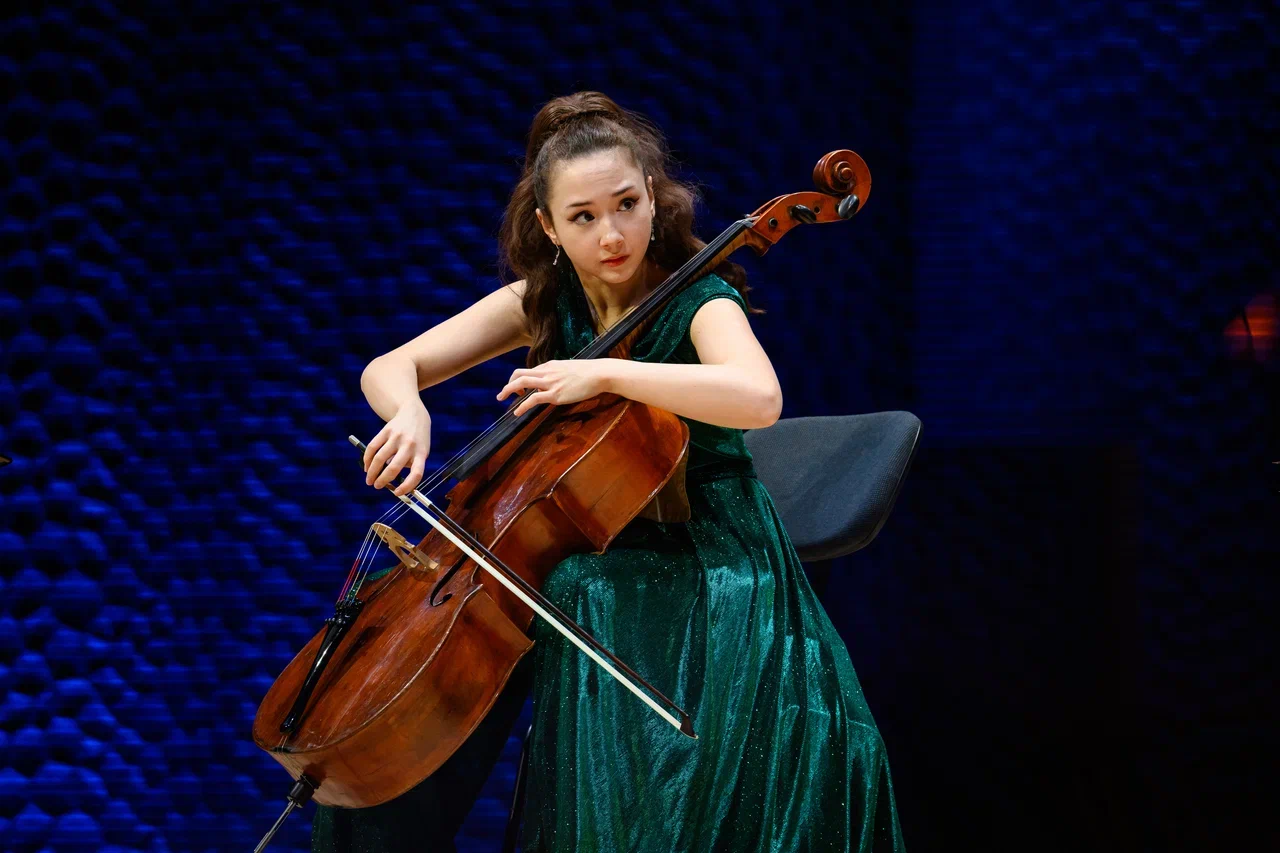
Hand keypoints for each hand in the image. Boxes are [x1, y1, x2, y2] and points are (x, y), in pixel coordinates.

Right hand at [363, 401, 430, 495]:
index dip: (407, 486)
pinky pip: (373, 447)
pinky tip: (367, 466)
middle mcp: (409, 445)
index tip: (397, 493)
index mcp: (421, 453)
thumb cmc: (418, 440)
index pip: (416, 474)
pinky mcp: (386, 431)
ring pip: (379, 458)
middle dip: (382, 480)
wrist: (414, 414)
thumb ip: (410, 465)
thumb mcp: (421, 452)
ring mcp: (397, 437)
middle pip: (393, 467)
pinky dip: (367, 459)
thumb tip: (390, 481)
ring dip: (371, 472)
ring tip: (369, 479)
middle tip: (377, 486)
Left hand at [497, 359, 614, 415]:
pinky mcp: (555, 394)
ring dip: (508, 391)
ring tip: (501, 400)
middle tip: (501, 395)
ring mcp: (550, 382)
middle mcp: (546, 372)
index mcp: (549, 366)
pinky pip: (533, 399)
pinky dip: (522, 406)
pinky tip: (517, 413)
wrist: (599, 373)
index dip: (518, 380)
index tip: (517, 391)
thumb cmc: (589, 373)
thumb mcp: (569, 370)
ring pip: (521, 383)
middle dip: (507, 384)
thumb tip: (554, 383)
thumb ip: (558, 375)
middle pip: (518, 374)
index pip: (527, 371)